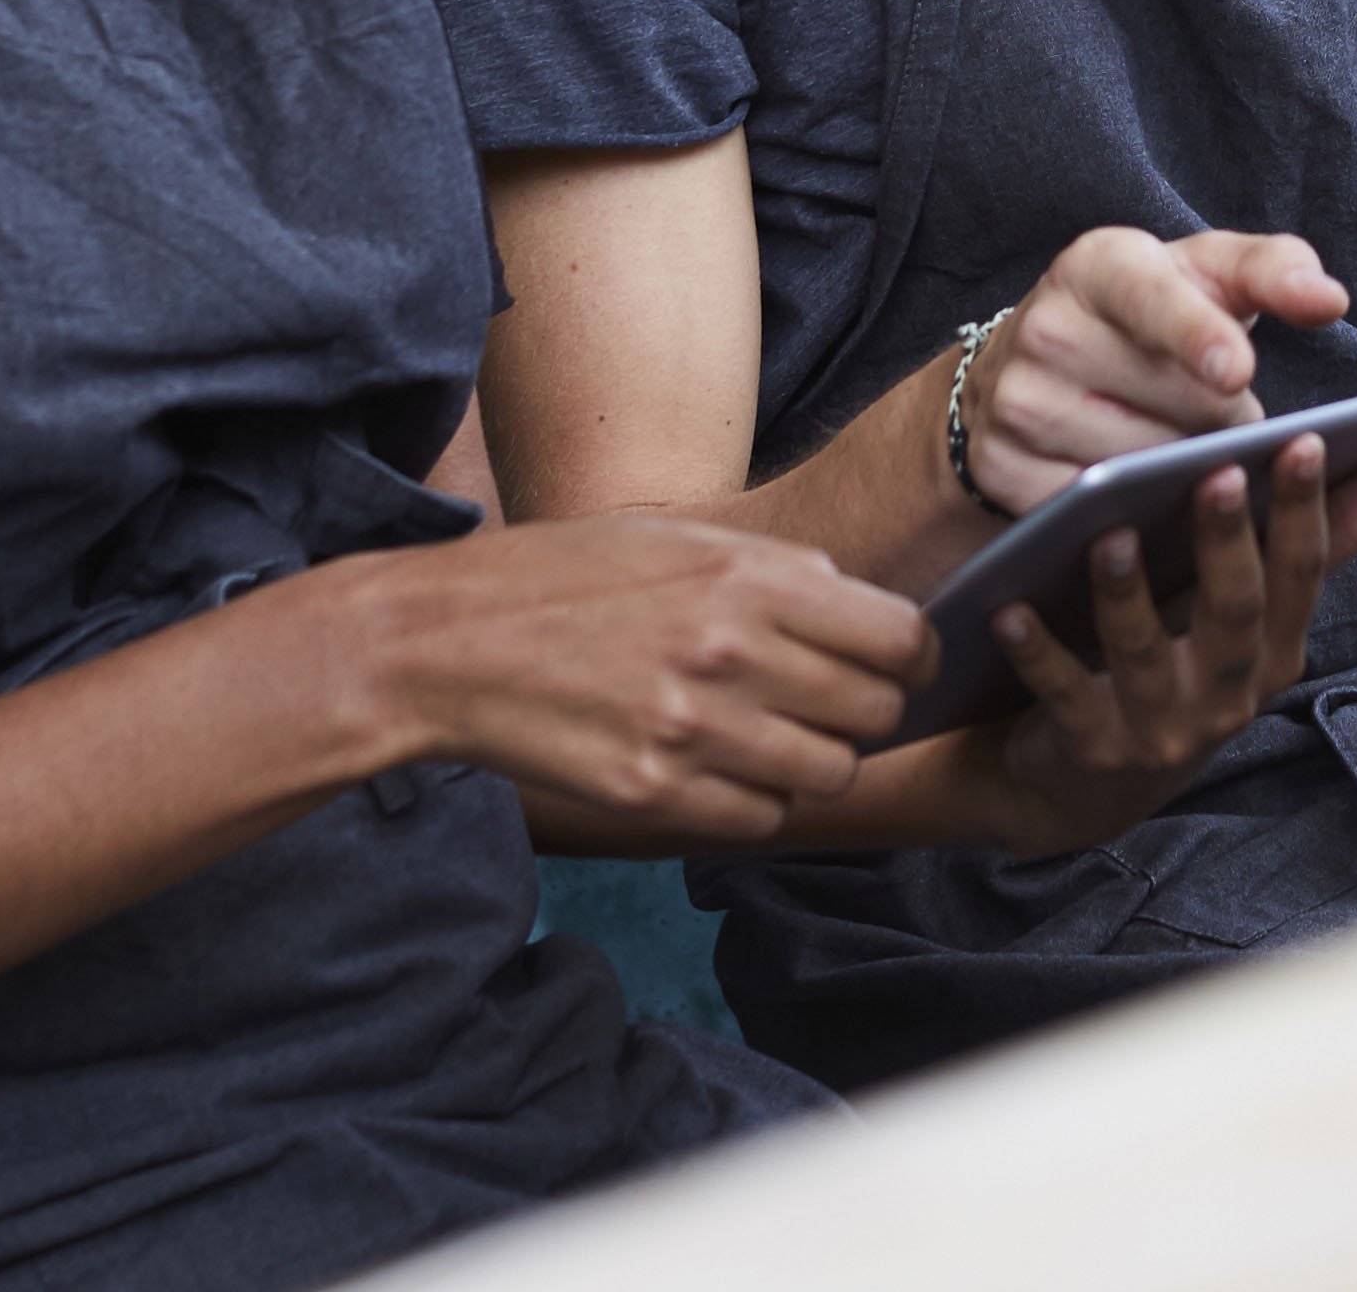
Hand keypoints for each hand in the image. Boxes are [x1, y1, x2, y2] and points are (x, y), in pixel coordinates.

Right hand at [340, 515, 930, 844]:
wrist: (446, 644)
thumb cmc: (562, 577)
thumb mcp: (676, 537)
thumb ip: (778, 572)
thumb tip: (864, 609)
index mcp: (748, 578)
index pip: (898, 638)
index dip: (910, 658)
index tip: (894, 666)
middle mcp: (733, 654)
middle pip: (874, 714)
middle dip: (863, 713)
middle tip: (824, 706)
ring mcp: (695, 731)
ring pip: (827, 774)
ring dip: (810, 762)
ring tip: (763, 737)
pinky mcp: (654, 794)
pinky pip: (760, 818)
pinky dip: (753, 801)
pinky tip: (714, 769)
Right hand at [959, 226, 1354, 514]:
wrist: (1033, 360)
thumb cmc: (1147, 313)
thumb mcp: (1205, 274)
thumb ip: (1275, 270)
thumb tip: (1329, 298)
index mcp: (1098, 265)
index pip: (1153, 298)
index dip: (1197, 334)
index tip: (1237, 370)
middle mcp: (1046, 328)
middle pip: (1175, 400)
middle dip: (1223, 414)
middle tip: (1223, 404)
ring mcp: (1016, 402)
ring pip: (1146, 461)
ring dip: (1188, 464)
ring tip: (1184, 437)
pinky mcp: (1004, 468)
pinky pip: (1103, 507)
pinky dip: (1140, 507)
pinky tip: (1146, 485)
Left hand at [970, 435, 1356, 852]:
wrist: (1081, 788)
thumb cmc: (1182, 667)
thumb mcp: (1256, 612)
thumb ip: (1336, 540)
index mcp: (1274, 651)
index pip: (1301, 575)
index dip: (1306, 509)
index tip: (1305, 439)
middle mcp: (1227, 696)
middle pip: (1233, 613)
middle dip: (1228, 543)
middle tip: (1218, 471)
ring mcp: (1159, 728)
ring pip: (1144, 655)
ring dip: (1126, 593)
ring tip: (1105, 531)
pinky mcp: (1088, 750)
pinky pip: (1060, 695)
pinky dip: (1035, 650)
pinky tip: (1008, 606)